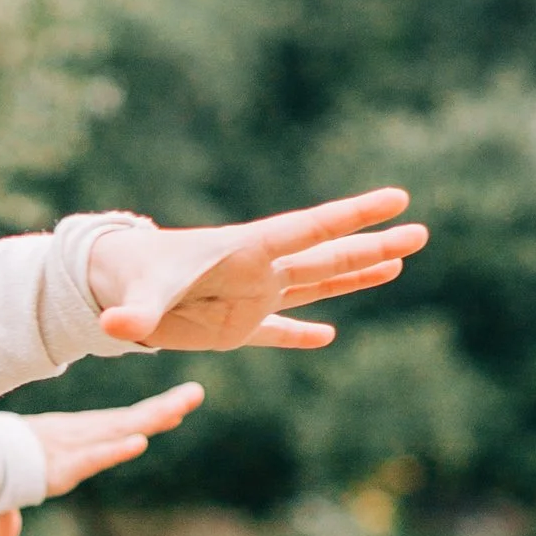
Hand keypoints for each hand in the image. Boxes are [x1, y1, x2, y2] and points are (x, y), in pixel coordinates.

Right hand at [0, 383, 203, 535]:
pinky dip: (114, 451)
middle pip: (126, 421)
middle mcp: (72, 437)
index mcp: (64, 439)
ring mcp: (68, 449)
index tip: (176, 409)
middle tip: (196, 393)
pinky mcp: (58, 466)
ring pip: (118, 430)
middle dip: (163, 408)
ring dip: (151, 420)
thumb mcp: (0, 499)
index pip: (112, 426)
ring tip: (183, 407)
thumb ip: (7, 520)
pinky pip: (92, 457)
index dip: (144, 418)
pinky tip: (139, 442)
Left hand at [86, 190, 426, 353]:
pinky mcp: (237, 326)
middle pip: (328, 255)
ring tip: (400, 262)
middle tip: (420, 231)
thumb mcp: (135, 297)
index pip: (311, 230)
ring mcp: (253, 297)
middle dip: (374, 245)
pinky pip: (279, 331)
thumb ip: (133, 312)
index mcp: (247, 252)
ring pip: (316, 284)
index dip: (354, 216)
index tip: (396, 198)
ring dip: (357, 276)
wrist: (116, 286)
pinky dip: (301, 336)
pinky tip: (328, 337)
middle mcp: (259, 271)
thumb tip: (115, 326)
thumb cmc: (128, 281)